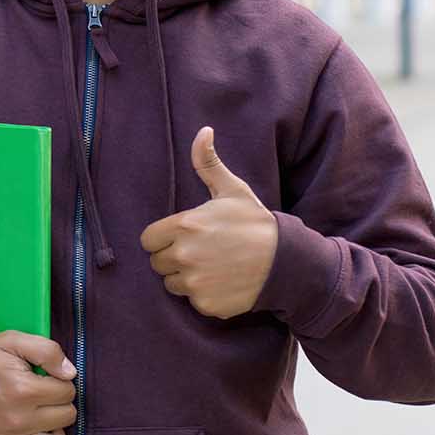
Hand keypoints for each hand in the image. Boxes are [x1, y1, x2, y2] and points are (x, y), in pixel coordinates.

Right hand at [0, 331, 77, 434]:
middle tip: (43, 394)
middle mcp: (20, 419)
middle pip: (66, 416)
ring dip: (55, 432)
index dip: (61, 381)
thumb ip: (46, 350)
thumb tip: (69, 372)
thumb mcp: (12, 340)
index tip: (46, 378)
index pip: (67, 391)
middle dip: (59, 402)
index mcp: (23, 389)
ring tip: (43, 419)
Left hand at [140, 126, 278, 318]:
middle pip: (157, 263)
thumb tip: (203, 130)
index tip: (183, 236)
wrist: (286, 261)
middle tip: (201, 251)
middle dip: (173, 258)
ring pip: (171, 284)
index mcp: (183, 226)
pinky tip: (222, 282)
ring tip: (212, 266)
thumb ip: (208, 163)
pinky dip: (203, 294)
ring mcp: (194, 282)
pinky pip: (191, 300)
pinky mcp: (205, 304)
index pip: (148, 239)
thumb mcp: (232, 189)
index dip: (163, 238)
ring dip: (185, 277)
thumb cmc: (255, 223)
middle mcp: (184, 256)